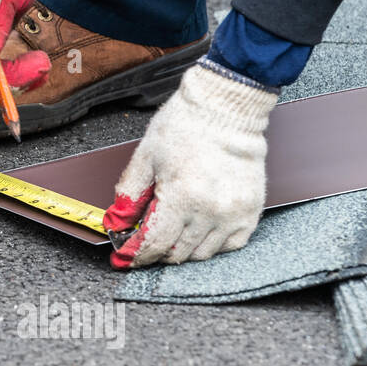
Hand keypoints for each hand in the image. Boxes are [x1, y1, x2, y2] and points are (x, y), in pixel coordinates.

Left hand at [103, 59, 277, 268]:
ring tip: (171, 229)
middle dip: (155, 251)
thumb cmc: (184, 126)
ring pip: (202, 254)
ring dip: (182, 249)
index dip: (135, 254)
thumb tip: (116, 223)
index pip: (154, 243)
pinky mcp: (251, 210)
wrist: (225, 108)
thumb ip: (128, 194)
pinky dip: (212, 243)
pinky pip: (231, 245)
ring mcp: (234, 213)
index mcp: (181, 196)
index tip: (125, 257)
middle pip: (176, 253)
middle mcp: (210, 210)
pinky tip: (198, 228)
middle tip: (144, 239)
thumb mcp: (145, 158)